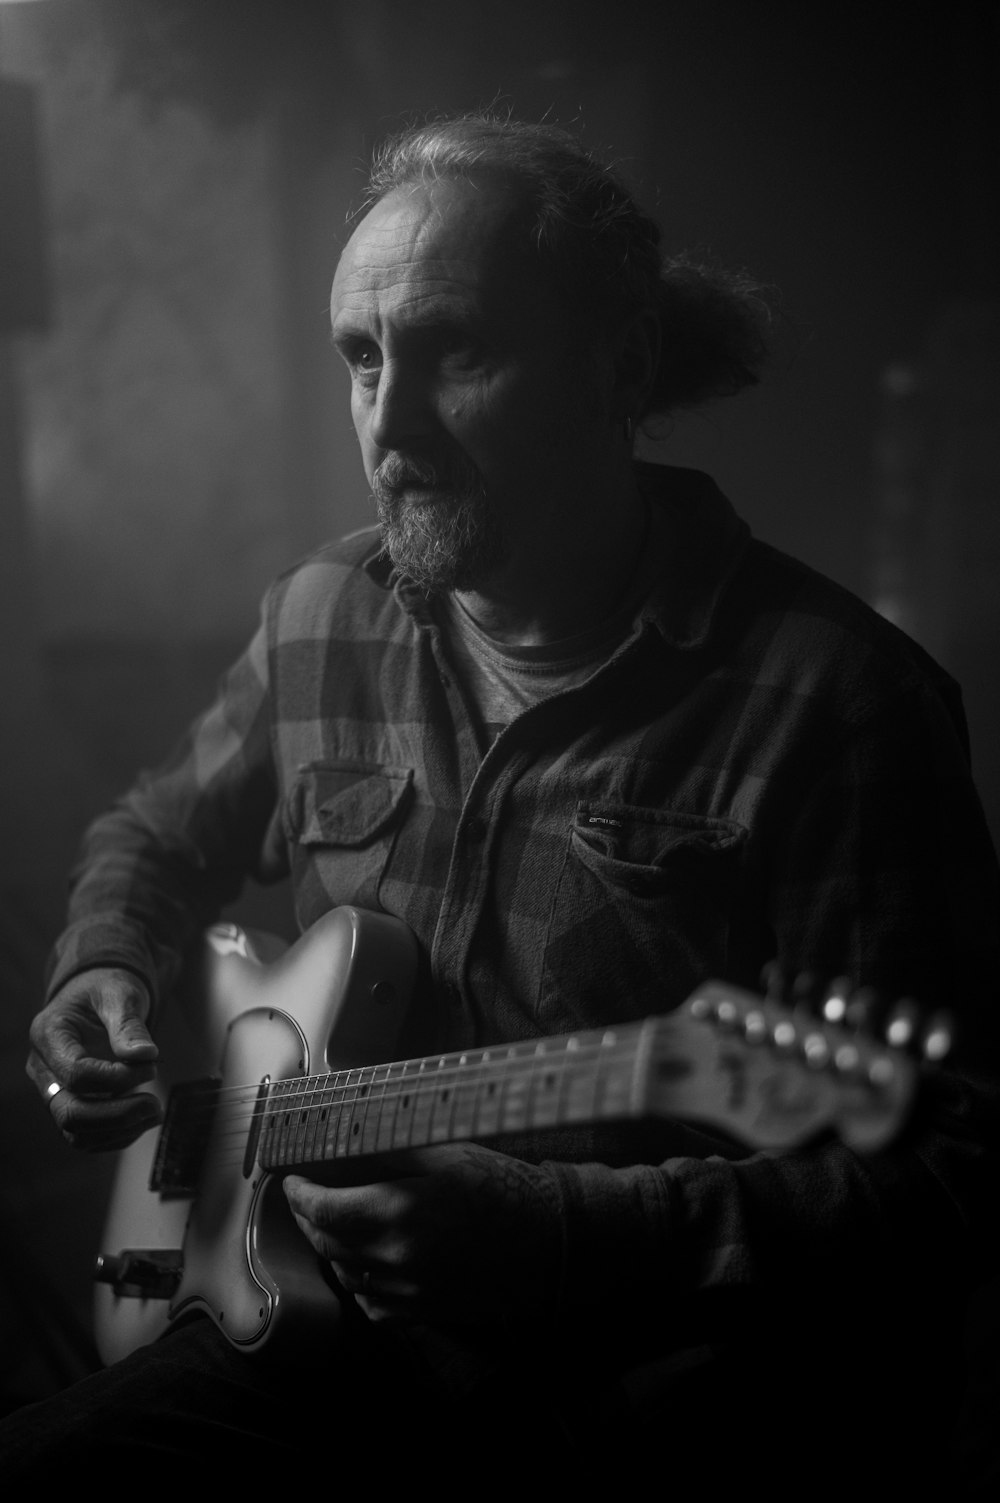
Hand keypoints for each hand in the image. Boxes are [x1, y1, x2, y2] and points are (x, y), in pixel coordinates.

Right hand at [26, 967, 162, 1149]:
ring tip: (154, 1111)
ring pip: (76, 1132)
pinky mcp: (70, 1102)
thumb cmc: (105, 989)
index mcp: (48, 1035)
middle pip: (70, 1113)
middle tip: (154, 1104)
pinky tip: (143, 1119)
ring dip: (119, 1130)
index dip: (118, 1078)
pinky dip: (116, 1135)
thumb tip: (145, 1056)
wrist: (96, 995)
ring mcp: (54, 1090)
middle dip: (117, 1115)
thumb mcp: (120, 993)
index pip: (77, 1074)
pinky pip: (86, 1136)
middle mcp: (43, 1068)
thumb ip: (128, 1024)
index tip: (151, 1065)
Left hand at [283, 1142, 563, 1326]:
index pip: (323, 1209)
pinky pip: (372, 1304)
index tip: (291, 1180)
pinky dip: (359, 1282)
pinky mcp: (425, 1311)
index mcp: (398, 1211)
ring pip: (346, 1273)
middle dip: (310, 1217)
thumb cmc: (503, 1186)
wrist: (551, 1238)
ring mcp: (410, 1291)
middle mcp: (396, 1257)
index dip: (299, 1195)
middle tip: (307, 1197)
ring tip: (335, 1223)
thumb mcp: (444, 1152)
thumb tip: (345, 1143)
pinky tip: (364, 1262)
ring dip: (332, 1247)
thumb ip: (390, 1151)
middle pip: (328, 1242)